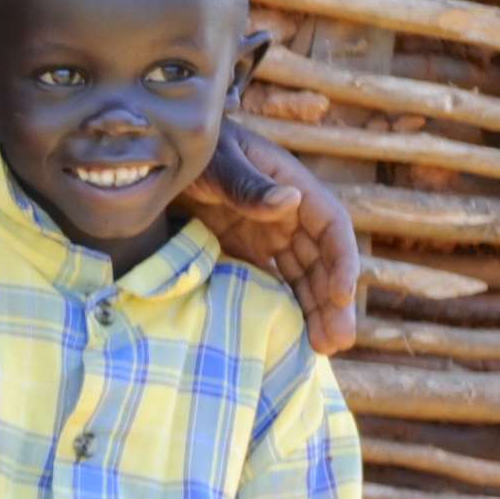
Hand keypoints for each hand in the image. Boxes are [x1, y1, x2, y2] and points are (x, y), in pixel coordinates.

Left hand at [186, 121, 363, 357]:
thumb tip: (290, 200)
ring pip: (303, 276)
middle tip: (338, 341)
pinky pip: (274, 281)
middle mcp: (288, 214)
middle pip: (322, 260)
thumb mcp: (217, 162)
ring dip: (316, 310)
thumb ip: (247, 184)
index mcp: (292, 185)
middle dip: (333, 301)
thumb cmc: (193, 149)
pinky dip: (285, 306)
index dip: (343, 261)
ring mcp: (268, 234)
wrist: (157, 155)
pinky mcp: (246, 250)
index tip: (342, 295)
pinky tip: (292, 334)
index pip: (331, 225)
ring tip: (325, 349)